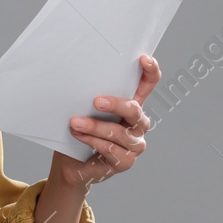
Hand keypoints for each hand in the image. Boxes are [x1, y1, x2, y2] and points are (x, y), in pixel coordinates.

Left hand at [52, 54, 159, 189]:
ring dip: (94, 127)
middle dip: (115, 104)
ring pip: (118, 132)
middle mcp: (138, 124)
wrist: (71, 163)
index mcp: (131, 106)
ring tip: (75, 123)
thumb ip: (90, 97)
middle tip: (96, 101)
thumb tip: (81, 78)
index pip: (148, 85)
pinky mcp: (125, 161)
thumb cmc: (81, 132)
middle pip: (134, 110)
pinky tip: (79, 136)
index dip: (151, 71)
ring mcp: (134, 144)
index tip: (144, 59)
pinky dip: (92, 141)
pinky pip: (110, 149)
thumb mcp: (85, 110)